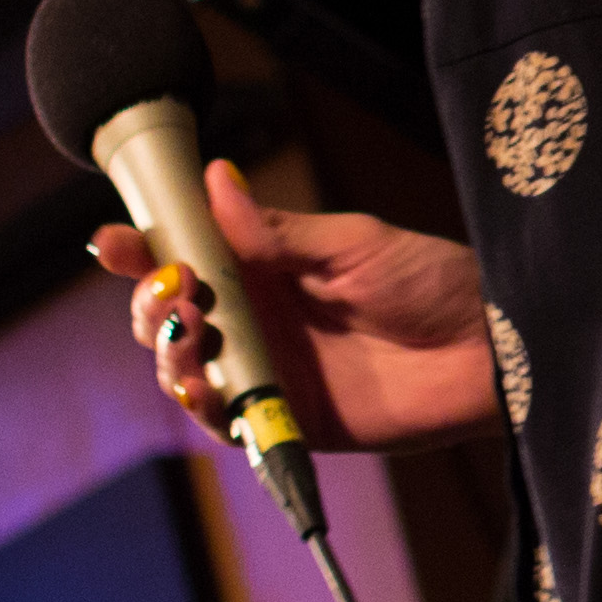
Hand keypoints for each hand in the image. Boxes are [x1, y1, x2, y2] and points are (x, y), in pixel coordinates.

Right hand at [90, 162, 499, 450]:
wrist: (490, 350)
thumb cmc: (431, 283)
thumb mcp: (353, 244)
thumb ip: (278, 229)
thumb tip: (216, 180)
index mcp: (265, 268)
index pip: (185, 257)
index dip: (140, 251)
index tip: (111, 241)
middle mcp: (255, 319)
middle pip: (168, 316)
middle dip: (150, 302)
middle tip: (174, 284)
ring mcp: (268, 371)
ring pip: (184, 368)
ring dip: (168, 349)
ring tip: (188, 325)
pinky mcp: (287, 421)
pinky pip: (224, 421)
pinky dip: (201, 404)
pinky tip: (198, 384)